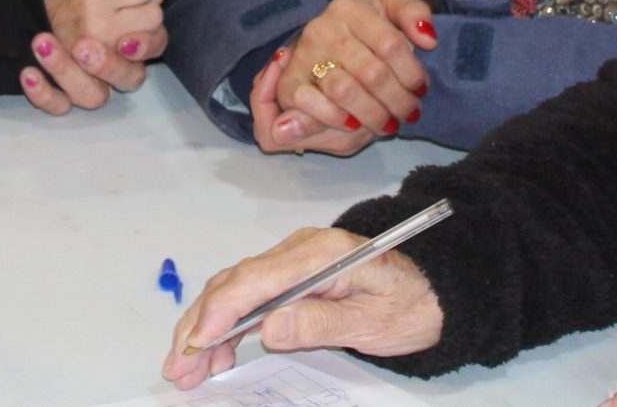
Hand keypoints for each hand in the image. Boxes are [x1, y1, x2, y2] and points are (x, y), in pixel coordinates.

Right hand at [163, 226, 443, 389]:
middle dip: (200, 325)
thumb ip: (322, 323)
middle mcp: (299, 249)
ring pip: (235, 289)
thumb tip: (269, 328)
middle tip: (177, 366)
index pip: (256, 278)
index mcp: (320, 253)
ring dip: (206, 327)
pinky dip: (226, 324)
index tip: (196, 344)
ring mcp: (293, 260)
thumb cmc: (413, 304)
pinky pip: (249, 295)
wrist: (438, 288)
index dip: (220, 312)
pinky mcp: (292, 275)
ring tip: (185, 368)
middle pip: (235, 282)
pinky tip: (215, 351)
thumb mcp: (375, 323)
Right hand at [255, 0, 434, 154]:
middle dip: (398, 100)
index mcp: (350, 7)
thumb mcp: (391, 8)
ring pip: (344, 90)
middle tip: (410, 113)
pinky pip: (309, 102)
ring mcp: (304, 55)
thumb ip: (414, 13)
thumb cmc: (366, 27)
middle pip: (372, 73)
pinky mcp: (290, 81)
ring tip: (389, 123)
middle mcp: (323, 27)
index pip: (391, 44)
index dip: (412, 73)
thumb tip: (428, 39)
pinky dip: (334, 117)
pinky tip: (354, 124)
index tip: (422, 88)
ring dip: (373, 114)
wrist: (324, 42)